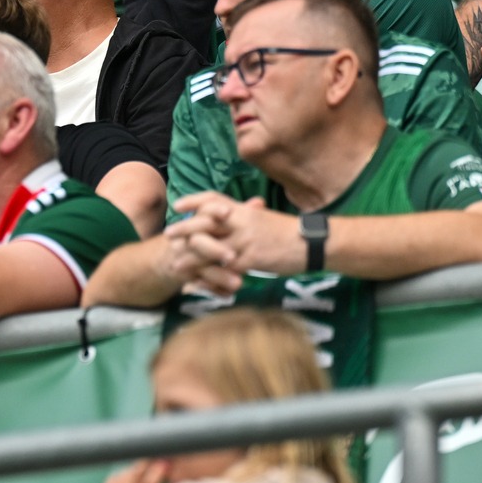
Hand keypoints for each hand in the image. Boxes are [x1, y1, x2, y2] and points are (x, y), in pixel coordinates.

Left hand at [98, 459, 169, 482]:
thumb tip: (166, 466)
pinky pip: (117, 476)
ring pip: (127, 472)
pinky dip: (124, 477)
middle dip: (147, 464)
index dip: (159, 469)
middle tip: (154, 459)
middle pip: (137, 472)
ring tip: (142, 476)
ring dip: (136, 472)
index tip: (164, 463)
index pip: (151, 481)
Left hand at [168, 193, 301, 291]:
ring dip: (190, 257)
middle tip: (168, 235)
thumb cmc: (290, 233)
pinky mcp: (251, 260)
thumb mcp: (265, 219)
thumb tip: (237, 213)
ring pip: (209, 247)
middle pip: (205, 221)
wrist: (313, 243)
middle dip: (184, 228)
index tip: (177, 205)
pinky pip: (223, 269)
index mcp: (244, 210)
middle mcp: (241, 222)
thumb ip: (247, 217)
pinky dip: (208, 277)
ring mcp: (245, 240)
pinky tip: (197, 284)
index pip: (213, 198)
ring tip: (175, 264)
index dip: (194, 201)